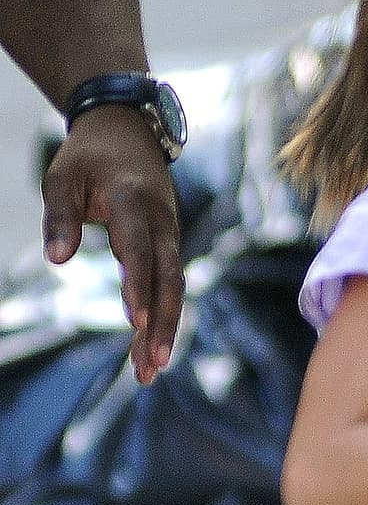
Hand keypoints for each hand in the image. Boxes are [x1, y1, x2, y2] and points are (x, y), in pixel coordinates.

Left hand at [42, 105, 183, 383]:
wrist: (129, 132)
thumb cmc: (89, 156)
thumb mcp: (62, 176)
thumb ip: (59, 215)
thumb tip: (57, 261)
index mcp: (135, 201)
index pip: (140, 250)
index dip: (138, 286)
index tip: (135, 322)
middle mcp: (162, 222)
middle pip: (169, 280)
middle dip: (162, 325)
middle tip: (152, 365)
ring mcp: (171, 236)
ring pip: (173, 289)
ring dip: (164, 331)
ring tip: (148, 372)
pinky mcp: (169, 248)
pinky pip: (169, 287)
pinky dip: (162, 319)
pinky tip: (150, 351)